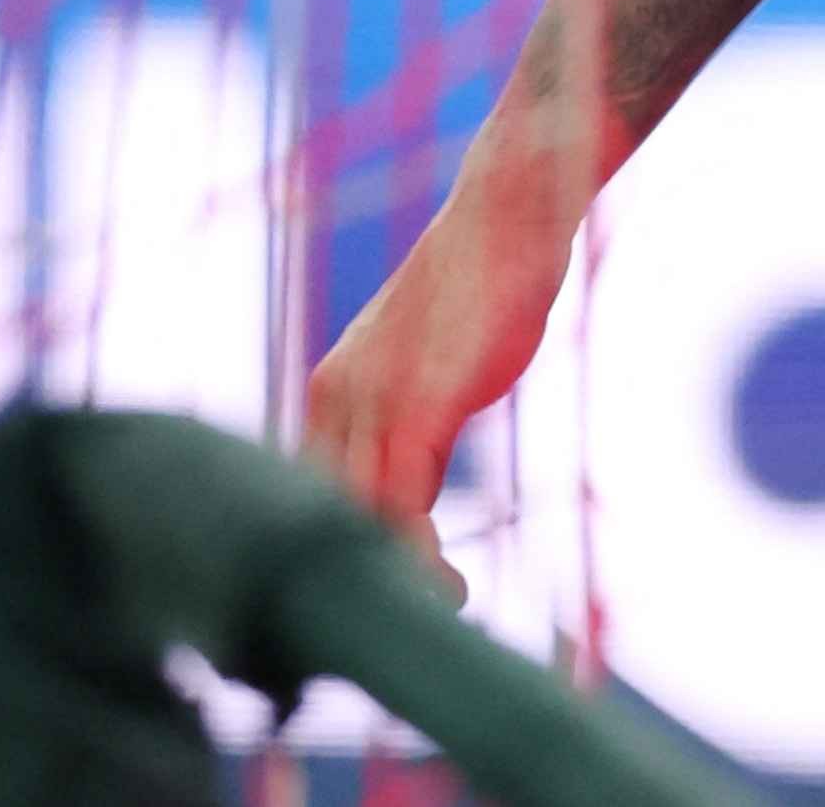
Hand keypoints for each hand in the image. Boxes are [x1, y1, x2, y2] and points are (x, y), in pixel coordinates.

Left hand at [302, 188, 574, 600]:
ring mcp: (371, 403)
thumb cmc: (488, 277)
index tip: (376, 593)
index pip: (314, 490)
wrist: (510, 207)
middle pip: (323, 514)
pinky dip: (418, 558)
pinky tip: (451, 585)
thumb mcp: (436, 356)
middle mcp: (336, 398)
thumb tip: (417, 475)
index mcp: (334, 389)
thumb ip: (414, 415)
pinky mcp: (416, 406)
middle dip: (360, 574)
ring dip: (396, 578)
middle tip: (407, 618)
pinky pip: (398, 507)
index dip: (339, 547)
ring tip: (442, 607)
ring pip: (356, 520)